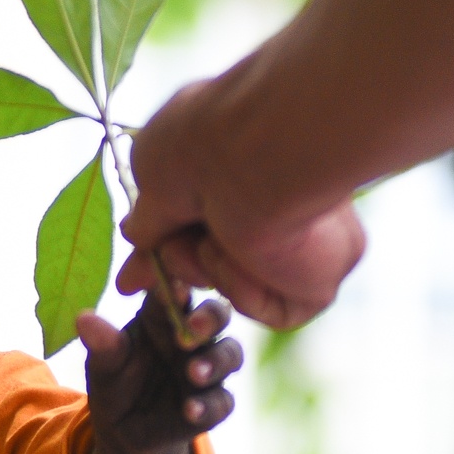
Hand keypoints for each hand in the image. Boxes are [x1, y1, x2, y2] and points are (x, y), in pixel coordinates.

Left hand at [76, 293, 241, 453]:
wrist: (122, 432)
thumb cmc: (115, 382)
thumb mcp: (103, 364)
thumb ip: (103, 344)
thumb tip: (83, 319)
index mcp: (163, 315)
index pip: (177, 291)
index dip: (178, 288)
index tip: (174, 288)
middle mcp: (193, 336)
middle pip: (217, 315)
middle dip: (210, 319)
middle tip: (193, 328)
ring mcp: (208, 369)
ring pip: (229, 354)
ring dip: (215, 362)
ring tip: (193, 373)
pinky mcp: (213, 403)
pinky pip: (221, 402)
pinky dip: (207, 406)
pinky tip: (189, 410)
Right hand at [116, 80, 366, 329]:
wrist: (255, 151)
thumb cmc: (203, 144)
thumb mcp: (155, 172)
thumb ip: (149, 211)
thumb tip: (133, 234)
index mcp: (245, 168)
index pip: (201, 220)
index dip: (160, 244)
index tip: (131, 271)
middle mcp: (279, 200)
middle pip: (214, 256)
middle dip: (171, 267)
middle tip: (134, 281)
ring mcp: (304, 239)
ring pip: (233, 281)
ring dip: (201, 265)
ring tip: (208, 235)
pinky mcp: (322, 277)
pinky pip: (272, 309)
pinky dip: (242, 287)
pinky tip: (247, 252)